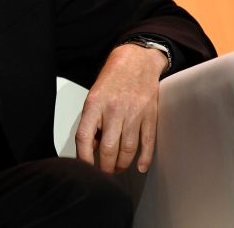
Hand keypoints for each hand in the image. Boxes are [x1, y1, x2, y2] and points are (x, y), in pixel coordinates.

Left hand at [74, 43, 166, 172]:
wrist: (137, 60)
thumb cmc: (113, 78)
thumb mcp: (94, 96)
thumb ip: (92, 121)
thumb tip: (92, 147)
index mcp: (95, 104)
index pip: (84, 137)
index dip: (83, 157)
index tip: (85, 168)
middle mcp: (114, 109)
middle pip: (109, 148)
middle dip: (106, 166)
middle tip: (104, 172)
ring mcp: (134, 113)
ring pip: (128, 149)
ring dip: (122, 164)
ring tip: (118, 168)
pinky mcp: (150, 116)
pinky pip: (147, 142)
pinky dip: (144, 158)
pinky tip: (140, 167)